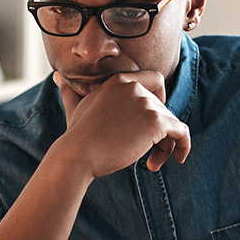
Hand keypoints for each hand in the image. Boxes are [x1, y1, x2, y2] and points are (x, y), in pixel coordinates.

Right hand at [56, 71, 190, 177]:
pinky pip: (182, 133)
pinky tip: (178, 158)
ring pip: (172, 123)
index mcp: (118, 80)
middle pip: (163, 106)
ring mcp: (146, 103)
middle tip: (147, 154)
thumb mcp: (75, 108)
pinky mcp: (155, 122)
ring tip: (151, 163)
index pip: (155, 80)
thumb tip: (56, 76)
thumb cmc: (76, 136)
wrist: (77, 155)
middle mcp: (134, 87)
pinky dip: (183, 146)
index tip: (148, 122)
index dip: (158, 99)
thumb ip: (70, 91)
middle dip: (159, 130)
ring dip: (165, 144)